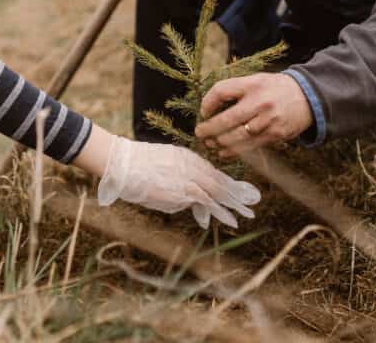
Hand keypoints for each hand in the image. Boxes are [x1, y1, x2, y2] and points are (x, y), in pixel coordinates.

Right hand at [97, 135, 260, 227]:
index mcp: (186, 157)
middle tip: (252, 201)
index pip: (212, 171)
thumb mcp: (163, 166)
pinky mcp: (181, 190)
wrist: (123, 163)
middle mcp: (190, 165)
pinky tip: (230, 219)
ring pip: (216, 191)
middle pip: (219, 180)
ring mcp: (187, 177)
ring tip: (246, 214)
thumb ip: (179, 178)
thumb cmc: (137, 166)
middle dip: (236, 192)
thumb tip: (189, 199)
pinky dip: (219, 210)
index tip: (240, 190)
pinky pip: (205, 201)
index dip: (227, 182)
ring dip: (232, 204)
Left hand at [195, 73, 312, 157]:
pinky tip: (223, 153)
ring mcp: (268, 120)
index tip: (203, 111)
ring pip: (237, 136)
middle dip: (209, 129)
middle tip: (199, 133)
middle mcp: (259, 102)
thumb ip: (236, 89)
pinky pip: (250, 146)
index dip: (207, 102)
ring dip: (219, 142)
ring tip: (210, 144)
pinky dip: (234, 152)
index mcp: (252, 84)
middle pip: (227, 119)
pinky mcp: (275, 134)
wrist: (309, 96)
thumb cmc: (276, 88)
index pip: (221, 91)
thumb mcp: (257, 80)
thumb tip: (210, 106)